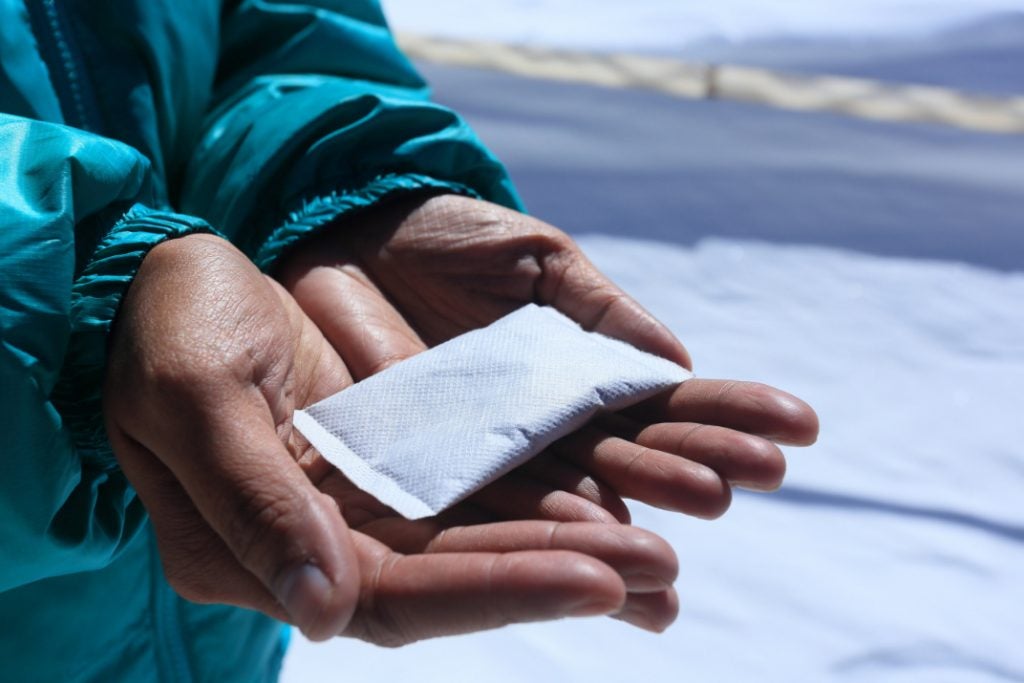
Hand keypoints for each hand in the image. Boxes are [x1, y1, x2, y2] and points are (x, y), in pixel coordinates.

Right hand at [104, 233, 680, 643]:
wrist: (166, 285)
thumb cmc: (166, 333)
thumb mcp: (195, 401)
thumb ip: (253, 503)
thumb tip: (325, 610)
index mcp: (266, 552)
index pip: (399, 595)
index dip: (497, 588)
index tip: (597, 577)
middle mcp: (329, 544)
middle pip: (462, 575)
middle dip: (562, 572)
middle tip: (662, 570)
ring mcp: (366, 505)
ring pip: (482, 538)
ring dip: (572, 541)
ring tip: (664, 550)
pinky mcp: (394, 461)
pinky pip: (479, 485)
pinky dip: (545, 491)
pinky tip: (615, 496)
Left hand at [277, 194, 818, 521]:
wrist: (352, 230)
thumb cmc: (452, 239)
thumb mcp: (541, 260)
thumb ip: (602, 313)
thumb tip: (678, 361)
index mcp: (578, 377)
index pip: (660, 408)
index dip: (723, 417)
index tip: (797, 428)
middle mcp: (542, 428)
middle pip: (627, 460)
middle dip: (693, 468)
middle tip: (762, 480)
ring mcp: (486, 451)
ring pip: (565, 496)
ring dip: (627, 519)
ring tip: (695, 525)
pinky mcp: (421, 464)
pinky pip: (480, 500)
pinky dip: (533, 529)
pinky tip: (592, 547)